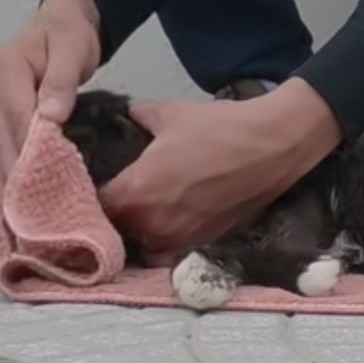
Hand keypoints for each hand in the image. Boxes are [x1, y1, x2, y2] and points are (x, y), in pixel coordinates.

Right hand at [0, 0, 101, 200]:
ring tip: (21, 223)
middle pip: (2, 141)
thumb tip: (52, 116)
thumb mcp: (73, 49)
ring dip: (6, 187)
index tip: (44, 184)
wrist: (62, 22)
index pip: (16, 118)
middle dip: (17, 179)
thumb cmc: (70, 35)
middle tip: (35, 216)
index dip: (29, 151)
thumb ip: (63, 81)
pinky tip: (13, 207)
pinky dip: (5, 179)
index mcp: (5, 71)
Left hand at [100, 79, 340, 254]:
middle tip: (119, 197)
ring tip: (146, 212)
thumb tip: (129, 116)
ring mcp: (181, 238)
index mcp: (135, 193)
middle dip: (113, 216)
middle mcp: (153, 225)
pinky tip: (174, 219)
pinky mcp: (206, 242)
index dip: (89, 195)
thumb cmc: (219, 128)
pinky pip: (172, 249)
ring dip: (140, 231)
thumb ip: (138, 118)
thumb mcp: (170, 114)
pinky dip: (168, 239)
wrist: (274, 145)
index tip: (96, 184)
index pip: (93, 206)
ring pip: (143, 245)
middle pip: (115, 231)